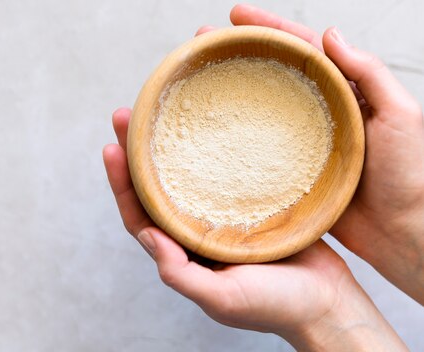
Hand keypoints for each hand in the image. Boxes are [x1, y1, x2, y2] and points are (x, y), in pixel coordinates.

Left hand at [103, 108, 405, 349]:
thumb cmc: (276, 307)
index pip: (138, 215)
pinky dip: (209, 153)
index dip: (121, 183)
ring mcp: (222, 219)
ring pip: (184, 178)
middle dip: (137, 153)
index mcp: (182, 253)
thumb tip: (146, 236)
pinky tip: (208, 129)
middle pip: (155, 189)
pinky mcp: (251, 207)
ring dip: (167, 148)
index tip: (111, 146)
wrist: (330, 304)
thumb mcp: (222, 298)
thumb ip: (180, 272)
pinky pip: (220, 176)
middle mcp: (195, 233)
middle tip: (127, 114)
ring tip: (158, 112)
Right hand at [229, 3, 423, 304]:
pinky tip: (213, 130)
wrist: (401, 233)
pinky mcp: (291, 172)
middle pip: (272, 74)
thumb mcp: (401, 115)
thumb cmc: (411, 175)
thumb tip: (331, 34)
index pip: (302, 49)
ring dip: (230, 91)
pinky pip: (258, 149)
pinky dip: (236, 136)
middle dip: (238, 53)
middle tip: (203, 40)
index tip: (236, 15)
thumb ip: (370, 73)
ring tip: (198, 76)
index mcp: (345, 92)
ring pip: (260, 108)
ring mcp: (302, 143)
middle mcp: (319, 112)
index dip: (269, 29)